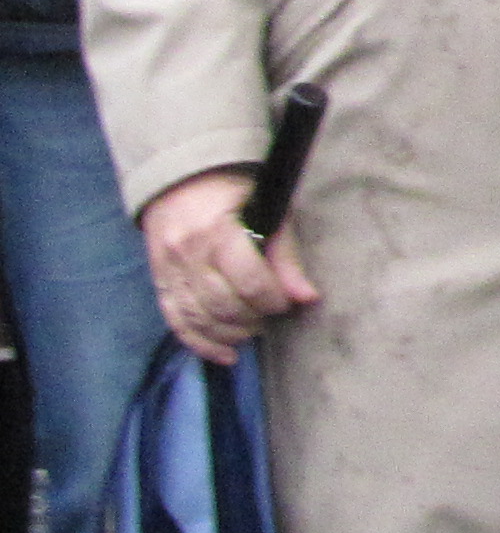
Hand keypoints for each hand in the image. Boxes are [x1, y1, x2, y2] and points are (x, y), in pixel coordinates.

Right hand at [141, 166, 318, 362]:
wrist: (181, 178)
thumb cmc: (238, 192)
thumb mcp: (271, 211)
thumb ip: (287, 256)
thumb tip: (307, 298)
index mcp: (218, 230)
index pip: (249, 282)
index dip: (272, 300)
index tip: (284, 303)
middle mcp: (187, 252)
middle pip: (222, 305)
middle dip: (252, 319)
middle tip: (268, 317)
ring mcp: (167, 269)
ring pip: (198, 318)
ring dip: (230, 334)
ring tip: (251, 331)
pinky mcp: (158, 281)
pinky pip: (176, 321)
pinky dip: (200, 343)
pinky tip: (224, 355)